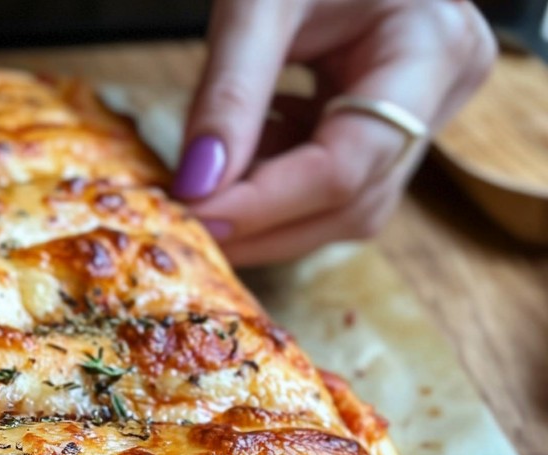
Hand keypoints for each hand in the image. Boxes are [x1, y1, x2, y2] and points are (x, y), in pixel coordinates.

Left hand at [173, 0, 495, 265]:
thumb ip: (228, 92)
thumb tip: (195, 186)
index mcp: (433, 48)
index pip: (349, 164)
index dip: (268, 204)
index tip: (196, 217)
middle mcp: (441, 92)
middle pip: (352, 203)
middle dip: (264, 225)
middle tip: (190, 229)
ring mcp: (421, 112)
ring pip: (341, 207)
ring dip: (265, 213)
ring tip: (204, 190)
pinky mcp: (384, 122)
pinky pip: (328, 181)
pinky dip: (272, 185)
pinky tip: (234, 162)